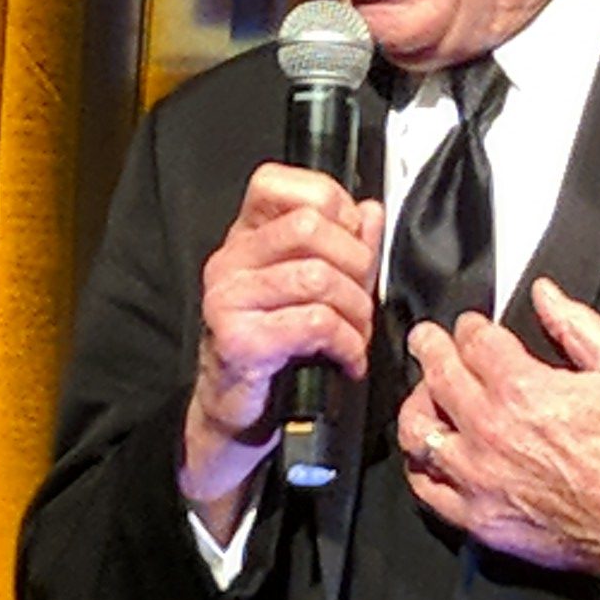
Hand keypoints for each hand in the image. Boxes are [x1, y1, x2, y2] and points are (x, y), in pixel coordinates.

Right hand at [181, 163, 383, 515]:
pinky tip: (347, 359)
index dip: (331, 203)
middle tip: (362, 299)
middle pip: (311, 226)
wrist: (238, 415)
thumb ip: (343, 247)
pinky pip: (315, 323)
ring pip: (318, 277)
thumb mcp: (310, 289)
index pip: (279, 183)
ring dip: (356, 311)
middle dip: (356, 263)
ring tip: (357, 335)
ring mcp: (228, 298)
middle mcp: (229, 260)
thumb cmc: (275, 350)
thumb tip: (371, 211)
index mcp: (244, 238)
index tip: (351, 242)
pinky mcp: (240, 340)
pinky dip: (347, 344)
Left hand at [400, 281, 599, 598]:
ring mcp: (478, 477)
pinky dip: (420, 463)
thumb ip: (579, 325)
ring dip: (417, 402)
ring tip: (423, 392)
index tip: (472, 326)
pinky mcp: (477, 517)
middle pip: (437, 374)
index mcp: (524, 390)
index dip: (471, 326)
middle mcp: (491, 431)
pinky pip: (426, 486)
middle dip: (430, 347)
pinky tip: (428, 451)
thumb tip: (547, 295)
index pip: (474, 341)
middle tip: (428, 340)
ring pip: (418, 430)